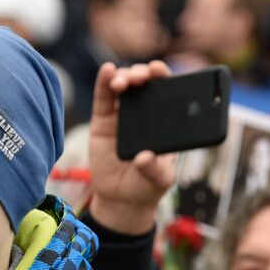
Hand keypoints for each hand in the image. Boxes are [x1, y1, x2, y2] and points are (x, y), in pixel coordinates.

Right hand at [87, 61, 177, 235]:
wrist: (121, 199)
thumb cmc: (146, 186)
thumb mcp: (159, 180)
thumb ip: (155, 169)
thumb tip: (145, 157)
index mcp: (164, 122)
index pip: (167, 92)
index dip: (164, 77)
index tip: (159, 71)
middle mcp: (144, 113)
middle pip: (144, 83)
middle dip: (143, 73)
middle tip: (141, 78)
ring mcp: (122, 115)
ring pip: (124, 85)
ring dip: (125, 76)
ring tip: (123, 83)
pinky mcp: (102, 121)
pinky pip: (103, 97)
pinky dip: (104, 81)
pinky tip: (107, 70)